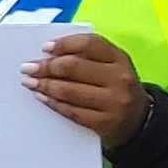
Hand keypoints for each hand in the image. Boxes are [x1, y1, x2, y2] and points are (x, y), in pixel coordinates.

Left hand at [22, 32, 148, 147]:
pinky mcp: (104, 123)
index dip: (64, 44)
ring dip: (44, 85)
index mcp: (120, 59)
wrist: (139, 121)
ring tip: (30, 82)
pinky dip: (52, 102)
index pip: (90, 44)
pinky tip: (42, 97)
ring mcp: (113, 102)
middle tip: (28, 68)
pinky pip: (71, 111)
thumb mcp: (112, 67)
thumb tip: (49, 55)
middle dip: (46, 66)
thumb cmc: (117, 88)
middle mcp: (120, 79)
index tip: (44, 48)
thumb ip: (87, 57)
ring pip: (69, 90)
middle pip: (75, 66)